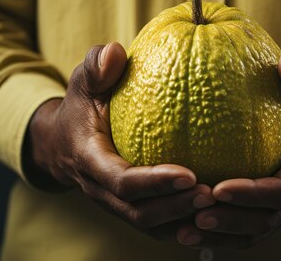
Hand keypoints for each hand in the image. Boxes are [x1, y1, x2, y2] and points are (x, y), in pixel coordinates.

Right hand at [23, 43, 214, 239]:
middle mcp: (101, 191)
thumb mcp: (82, 81)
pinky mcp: (130, 209)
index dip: (154, 182)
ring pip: (149, 226)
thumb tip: (116, 53)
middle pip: (138, 213)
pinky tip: (214, 216)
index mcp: (90, 161)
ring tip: (218, 206)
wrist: (62, 143)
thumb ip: (95, 65)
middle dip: (175, 208)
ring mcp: (115, 205)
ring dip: (182, 221)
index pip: (121, 181)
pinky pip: (158, 226)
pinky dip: (183, 226)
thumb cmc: (82, 105)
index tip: (190, 173)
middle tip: (211, 194)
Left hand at [176, 46, 280, 247]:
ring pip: (254, 233)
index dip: (253, 195)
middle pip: (265, 221)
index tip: (220, 188)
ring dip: (219, 235)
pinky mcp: (272, 216)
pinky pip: (247, 233)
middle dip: (230, 221)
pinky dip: (220, 237)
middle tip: (194, 212)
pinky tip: (185, 231)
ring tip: (181, 230)